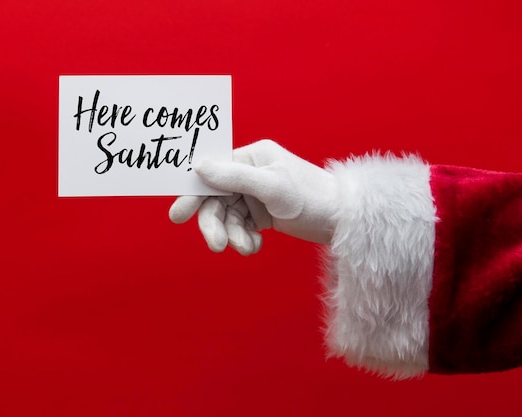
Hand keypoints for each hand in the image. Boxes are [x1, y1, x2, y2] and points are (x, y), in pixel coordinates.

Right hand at [169, 140, 337, 254]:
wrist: (343, 221)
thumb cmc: (313, 197)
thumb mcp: (273, 186)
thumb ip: (235, 177)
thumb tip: (199, 167)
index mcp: (252, 158)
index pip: (213, 173)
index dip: (194, 193)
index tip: (178, 215)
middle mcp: (250, 173)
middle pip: (217, 199)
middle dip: (215, 223)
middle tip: (217, 245)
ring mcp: (255, 194)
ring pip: (228, 217)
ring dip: (233, 234)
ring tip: (247, 247)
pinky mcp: (262, 213)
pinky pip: (241, 227)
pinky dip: (244, 238)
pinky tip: (255, 245)